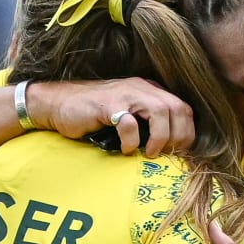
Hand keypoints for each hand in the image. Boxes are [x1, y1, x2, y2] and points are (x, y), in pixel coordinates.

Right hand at [29, 78, 194, 156]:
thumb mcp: (127, 116)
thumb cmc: (93, 116)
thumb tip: (170, 152)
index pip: (183, 108)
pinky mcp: (107, 105)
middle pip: (178, 108)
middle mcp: (141, 88)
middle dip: (178, 136)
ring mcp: (124, 94)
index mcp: (149, 90)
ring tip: (150, 152)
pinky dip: (132, 140)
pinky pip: (129, 123)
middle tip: (166, 154)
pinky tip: (126, 149)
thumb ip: (147, 126)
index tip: (179, 152)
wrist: (57, 104)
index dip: (187, 132)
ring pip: (160, 111)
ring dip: (160, 137)